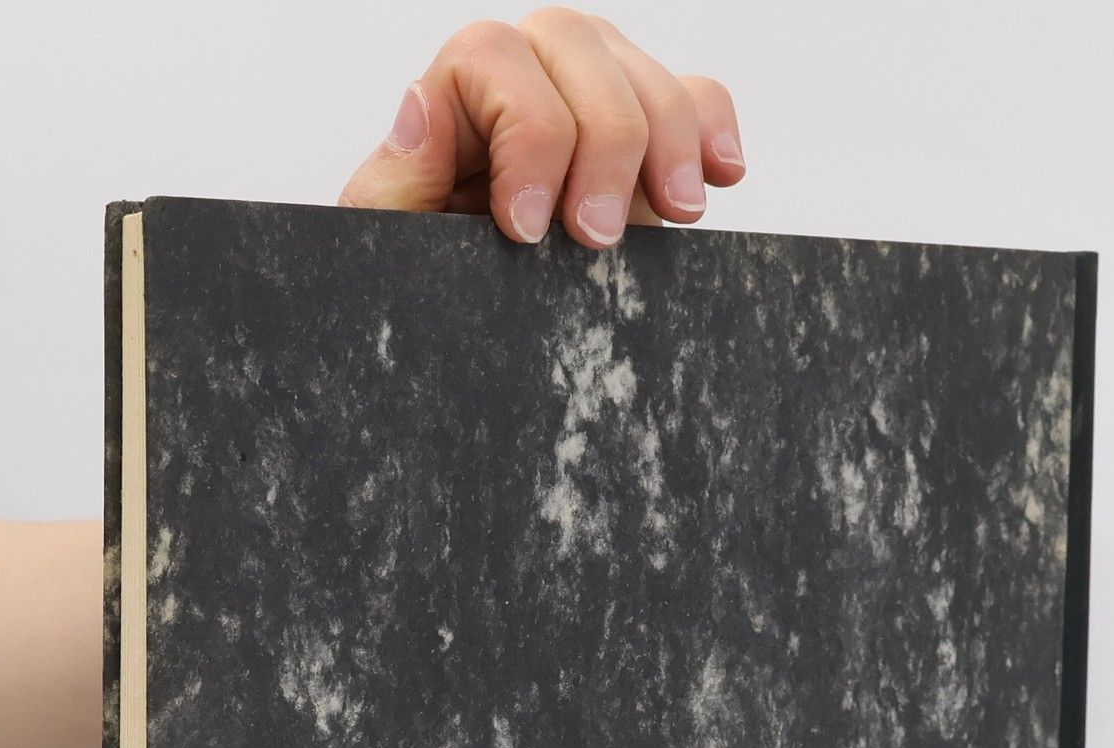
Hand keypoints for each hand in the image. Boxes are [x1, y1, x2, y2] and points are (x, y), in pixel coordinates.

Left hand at [338, 10, 744, 249]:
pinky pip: (696, 97)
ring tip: (676, 216)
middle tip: (598, 240)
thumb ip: (397, 180)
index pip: (494, 59)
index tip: (528, 229)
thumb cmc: (431, 284)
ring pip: (642, 70)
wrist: (477, 335)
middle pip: (580, 47)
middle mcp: (528, 76)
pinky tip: (720, 176)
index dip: (524, 136)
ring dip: (670, 140)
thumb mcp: (393, 247)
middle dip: (603, 143)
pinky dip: (714, 129)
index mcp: (456, 96)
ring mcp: (594, 99)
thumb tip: (423, 106)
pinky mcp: (648, 137)